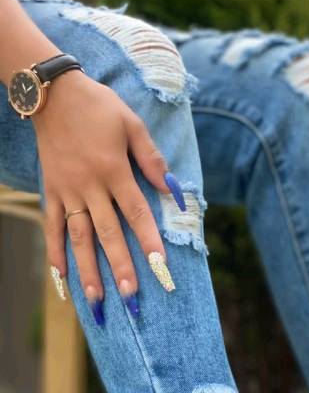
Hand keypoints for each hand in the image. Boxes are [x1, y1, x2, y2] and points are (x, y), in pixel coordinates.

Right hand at [35, 70, 178, 320]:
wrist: (52, 92)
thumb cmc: (99, 107)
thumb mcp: (132, 125)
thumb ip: (151, 159)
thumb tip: (173, 190)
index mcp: (114, 171)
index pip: (137, 214)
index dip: (149, 242)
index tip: (161, 269)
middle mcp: (90, 186)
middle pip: (108, 234)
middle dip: (121, 268)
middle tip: (132, 298)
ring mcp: (68, 192)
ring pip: (80, 238)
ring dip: (89, 271)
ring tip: (98, 301)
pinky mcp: (51, 192)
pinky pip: (52, 227)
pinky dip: (55, 254)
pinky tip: (62, 281)